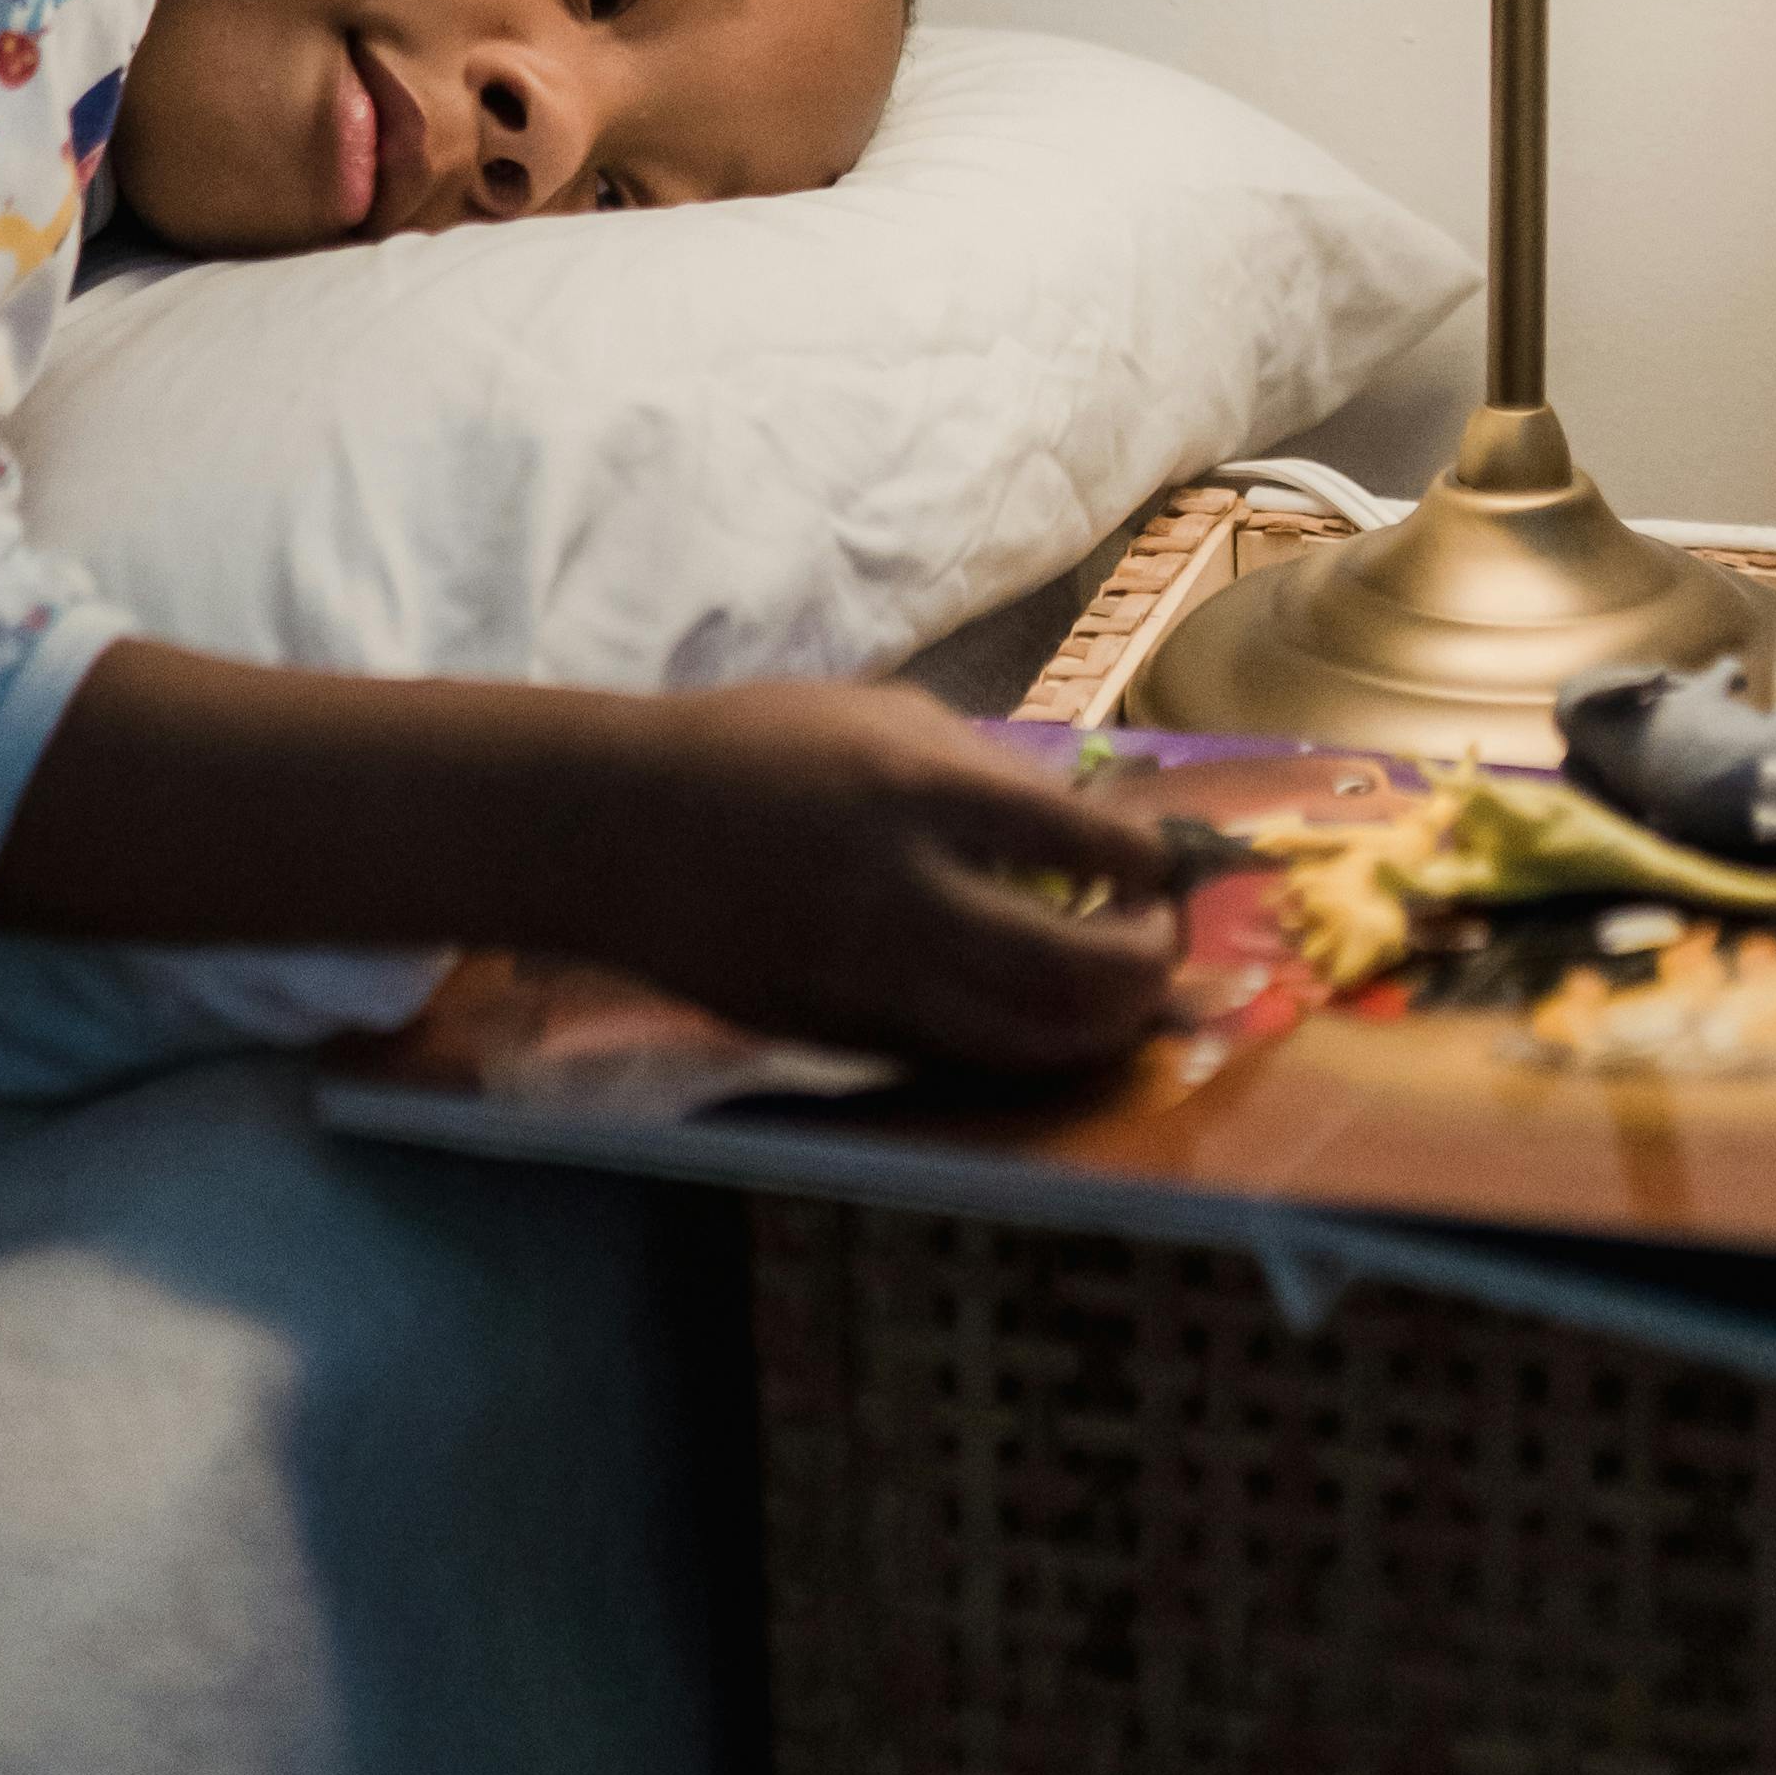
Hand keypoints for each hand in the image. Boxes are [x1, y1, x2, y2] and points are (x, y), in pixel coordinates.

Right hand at [564, 681, 1187, 1071]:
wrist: (617, 830)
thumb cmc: (758, 750)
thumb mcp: (884, 717)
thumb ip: (993, 775)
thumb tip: (1095, 834)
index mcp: (922, 790)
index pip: (1088, 844)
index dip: (1150, 865)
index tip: (1158, 866)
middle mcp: (908, 896)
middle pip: (1083, 972)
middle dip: (1148, 963)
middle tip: (1153, 937)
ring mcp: (872, 982)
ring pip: (1035, 1044)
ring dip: (1100, 1023)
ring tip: (1111, 989)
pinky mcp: (842, 1037)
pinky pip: (965, 1057)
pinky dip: (1022, 1040)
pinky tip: (1030, 1007)